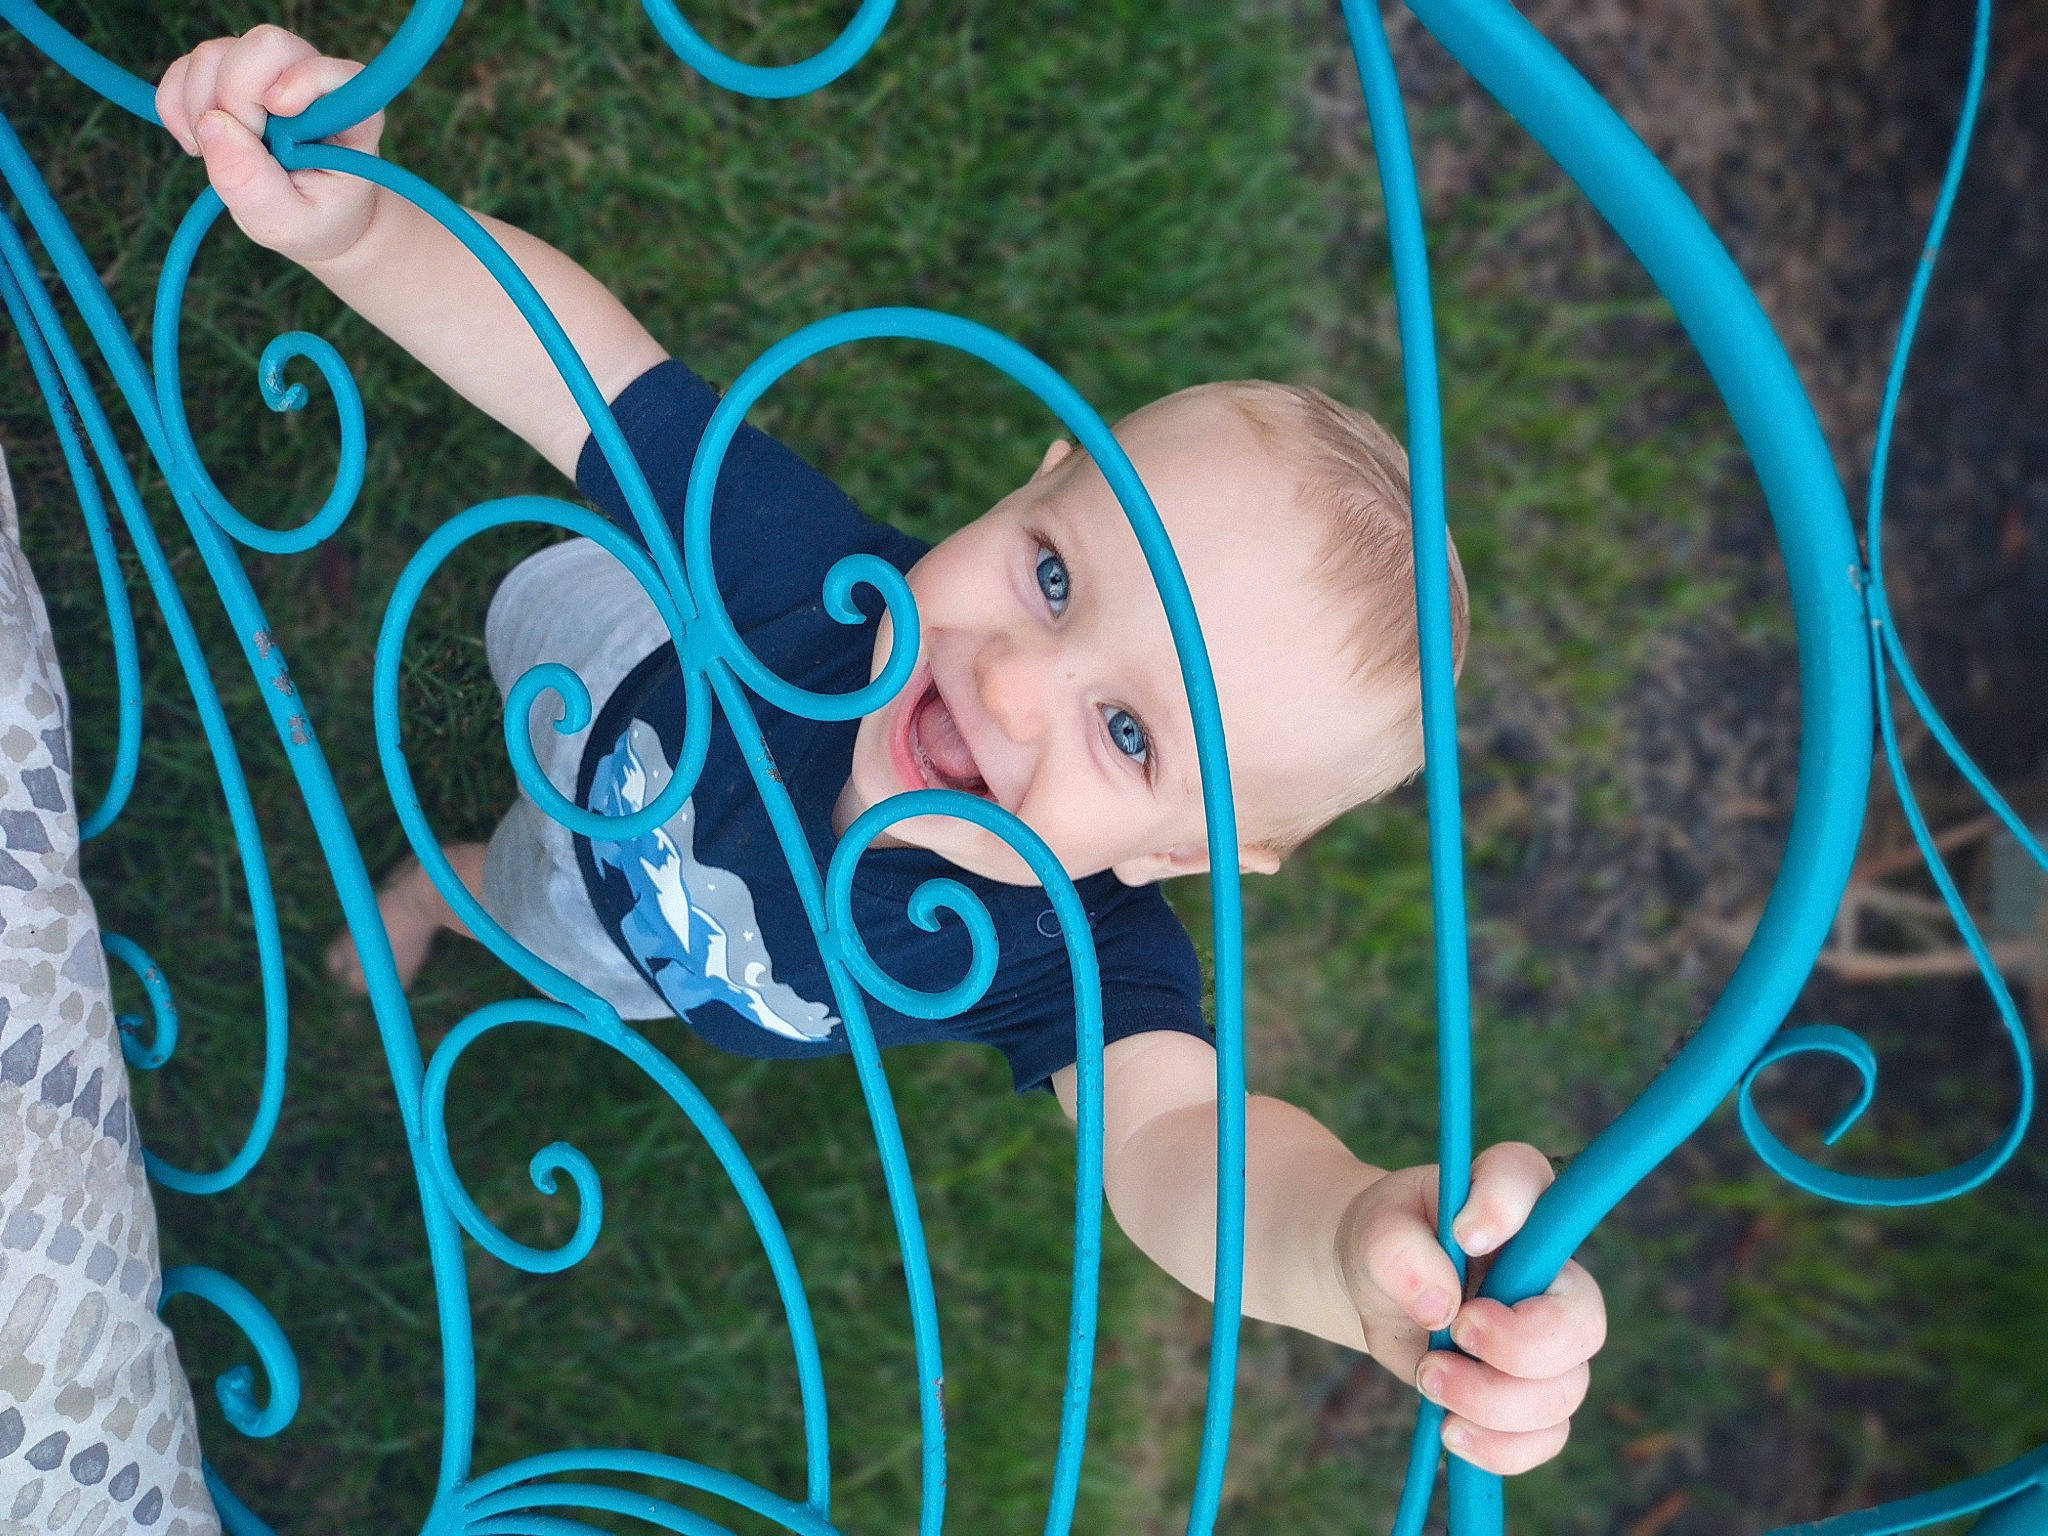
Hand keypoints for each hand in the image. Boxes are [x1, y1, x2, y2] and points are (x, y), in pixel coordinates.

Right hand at [156, 26, 384, 266]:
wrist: (310, 220)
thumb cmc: (313, 219)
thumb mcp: (290, 222)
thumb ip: (255, 184)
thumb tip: (212, 124)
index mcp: (350, 113)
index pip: (327, 69)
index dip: (298, 82)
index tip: (279, 116)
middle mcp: (309, 77)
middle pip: (263, 46)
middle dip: (234, 99)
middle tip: (242, 150)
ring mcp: (266, 71)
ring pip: (214, 54)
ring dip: (200, 107)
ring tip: (218, 155)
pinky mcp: (227, 74)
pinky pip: (184, 68)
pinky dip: (176, 105)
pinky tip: (198, 143)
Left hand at [1335, 1141, 1604, 1474]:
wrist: (1376, 1285)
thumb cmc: (1386, 1242)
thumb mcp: (1374, 1232)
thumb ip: (1398, 1251)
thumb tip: (1439, 1305)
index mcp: (1511, 1196)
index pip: (1528, 1178)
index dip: (1505, 1207)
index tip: (1463, 1235)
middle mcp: (1550, 1268)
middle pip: (1582, 1319)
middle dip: (1517, 1345)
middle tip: (1455, 1331)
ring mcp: (1551, 1336)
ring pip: (1564, 1390)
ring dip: (1491, 1401)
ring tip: (1427, 1375)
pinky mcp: (1534, 1391)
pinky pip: (1547, 1436)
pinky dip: (1498, 1445)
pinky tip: (1451, 1429)